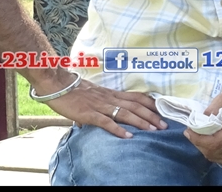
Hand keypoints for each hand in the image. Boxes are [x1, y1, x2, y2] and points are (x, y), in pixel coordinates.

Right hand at [41, 75, 166, 138]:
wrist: (57, 85)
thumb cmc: (74, 90)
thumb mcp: (94, 95)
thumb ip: (104, 102)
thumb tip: (109, 114)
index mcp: (111, 93)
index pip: (136, 97)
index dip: (151, 104)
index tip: (163, 111)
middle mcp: (109, 98)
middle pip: (136, 105)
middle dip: (152, 115)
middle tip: (164, 125)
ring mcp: (100, 105)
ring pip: (125, 113)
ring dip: (141, 122)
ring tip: (153, 130)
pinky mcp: (90, 113)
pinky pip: (107, 122)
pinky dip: (118, 129)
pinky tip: (128, 136)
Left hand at [184, 89, 221, 164]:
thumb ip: (213, 107)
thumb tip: (200, 119)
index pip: (212, 143)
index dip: (197, 139)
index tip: (189, 130)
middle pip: (211, 151)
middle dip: (198, 142)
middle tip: (193, 132)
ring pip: (214, 157)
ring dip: (204, 147)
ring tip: (202, 136)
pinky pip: (220, 160)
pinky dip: (212, 152)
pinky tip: (212, 142)